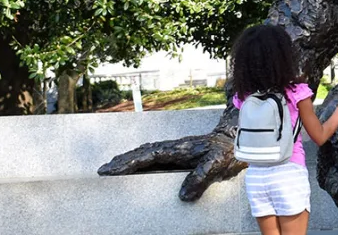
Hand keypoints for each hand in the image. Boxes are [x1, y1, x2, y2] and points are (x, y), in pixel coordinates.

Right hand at [98, 111, 244, 200]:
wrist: (235, 140)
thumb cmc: (225, 152)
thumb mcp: (215, 165)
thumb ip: (200, 179)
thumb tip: (183, 196)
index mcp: (176, 149)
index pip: (146, 156)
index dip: (127, 163)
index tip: (111, 169)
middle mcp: (171, 149)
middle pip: (140, 153)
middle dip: (121, 161)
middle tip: (102, 170)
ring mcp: (174, 152)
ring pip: (145, 155)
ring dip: (127, 161)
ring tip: (111, 169)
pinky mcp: (178, 157)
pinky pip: (154, 160)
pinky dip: (140, 163)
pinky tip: (134, 169)